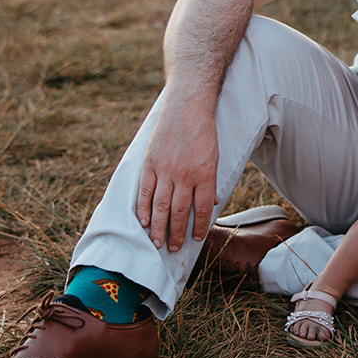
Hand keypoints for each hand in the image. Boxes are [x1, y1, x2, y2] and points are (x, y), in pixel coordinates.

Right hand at [135, 98, 220, 252]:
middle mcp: (184, 175)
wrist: (187, 108)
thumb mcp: (214, 157)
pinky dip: (142, 209)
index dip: (198, 226)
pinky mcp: (150, 164)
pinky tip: (143, 222)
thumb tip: (213, 203)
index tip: (195, 238)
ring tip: (157, 243)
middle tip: (173, 249)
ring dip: (158, 228)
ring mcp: (165, 170)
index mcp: (205, 174)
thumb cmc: (203, 133)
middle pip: (179, 212)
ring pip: (159, 207)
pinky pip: (145, 191)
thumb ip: (210, 181)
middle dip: (176, 234)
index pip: (202, 209)